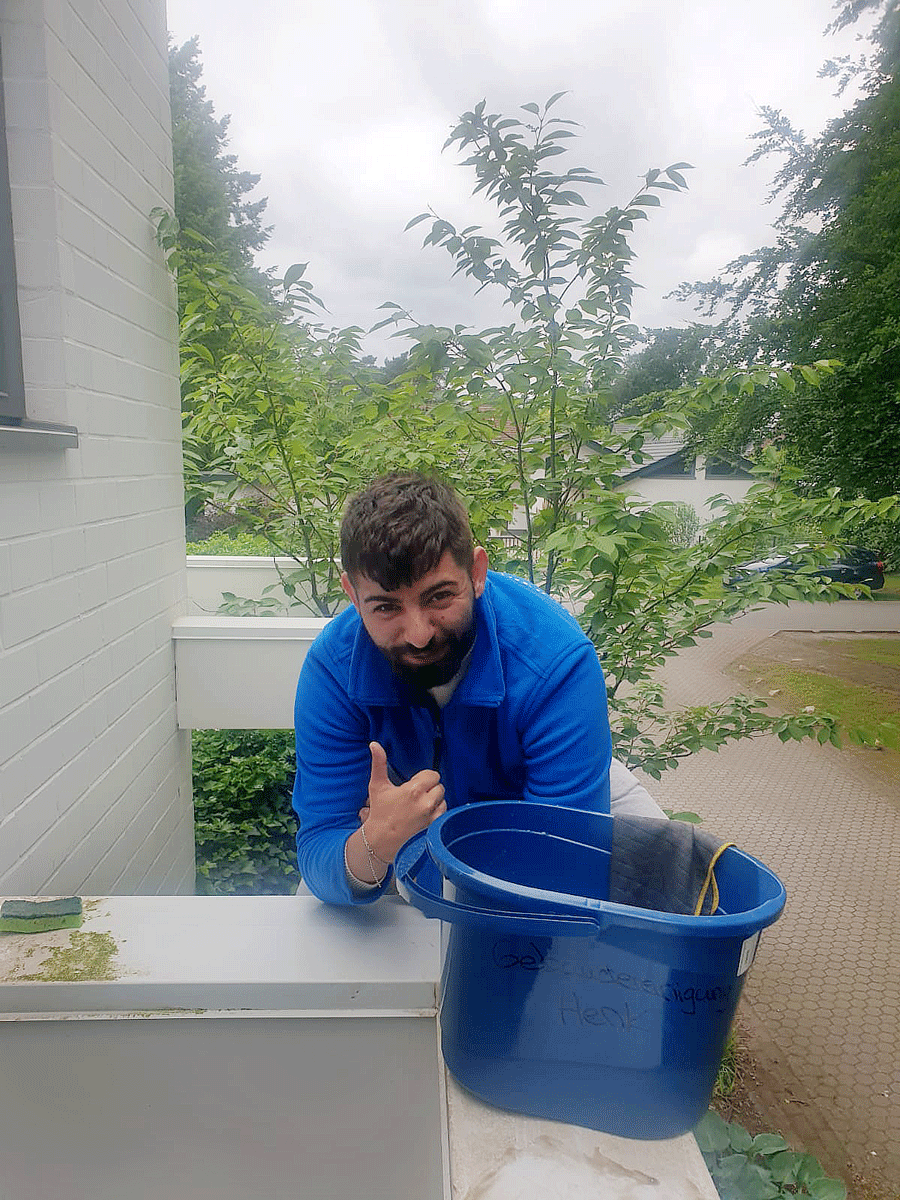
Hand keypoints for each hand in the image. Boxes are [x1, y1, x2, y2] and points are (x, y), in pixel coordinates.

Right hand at [361, 741, 445, 862]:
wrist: (381, 841)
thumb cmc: (379, 813)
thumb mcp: (377, 786)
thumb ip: (378, 763)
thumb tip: (374, 744)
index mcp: (414, 790)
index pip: (433, 775)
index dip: (424, 778)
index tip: (414, 785)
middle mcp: (426, 802)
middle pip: (439, 786)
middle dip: (430, 789)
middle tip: (416, 796)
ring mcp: (431, 817)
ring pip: (443, 800)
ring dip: (435, 801)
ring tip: (420, 807)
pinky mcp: (434, 828)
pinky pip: (443, 814)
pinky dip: (437, 813)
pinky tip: (424, 817)